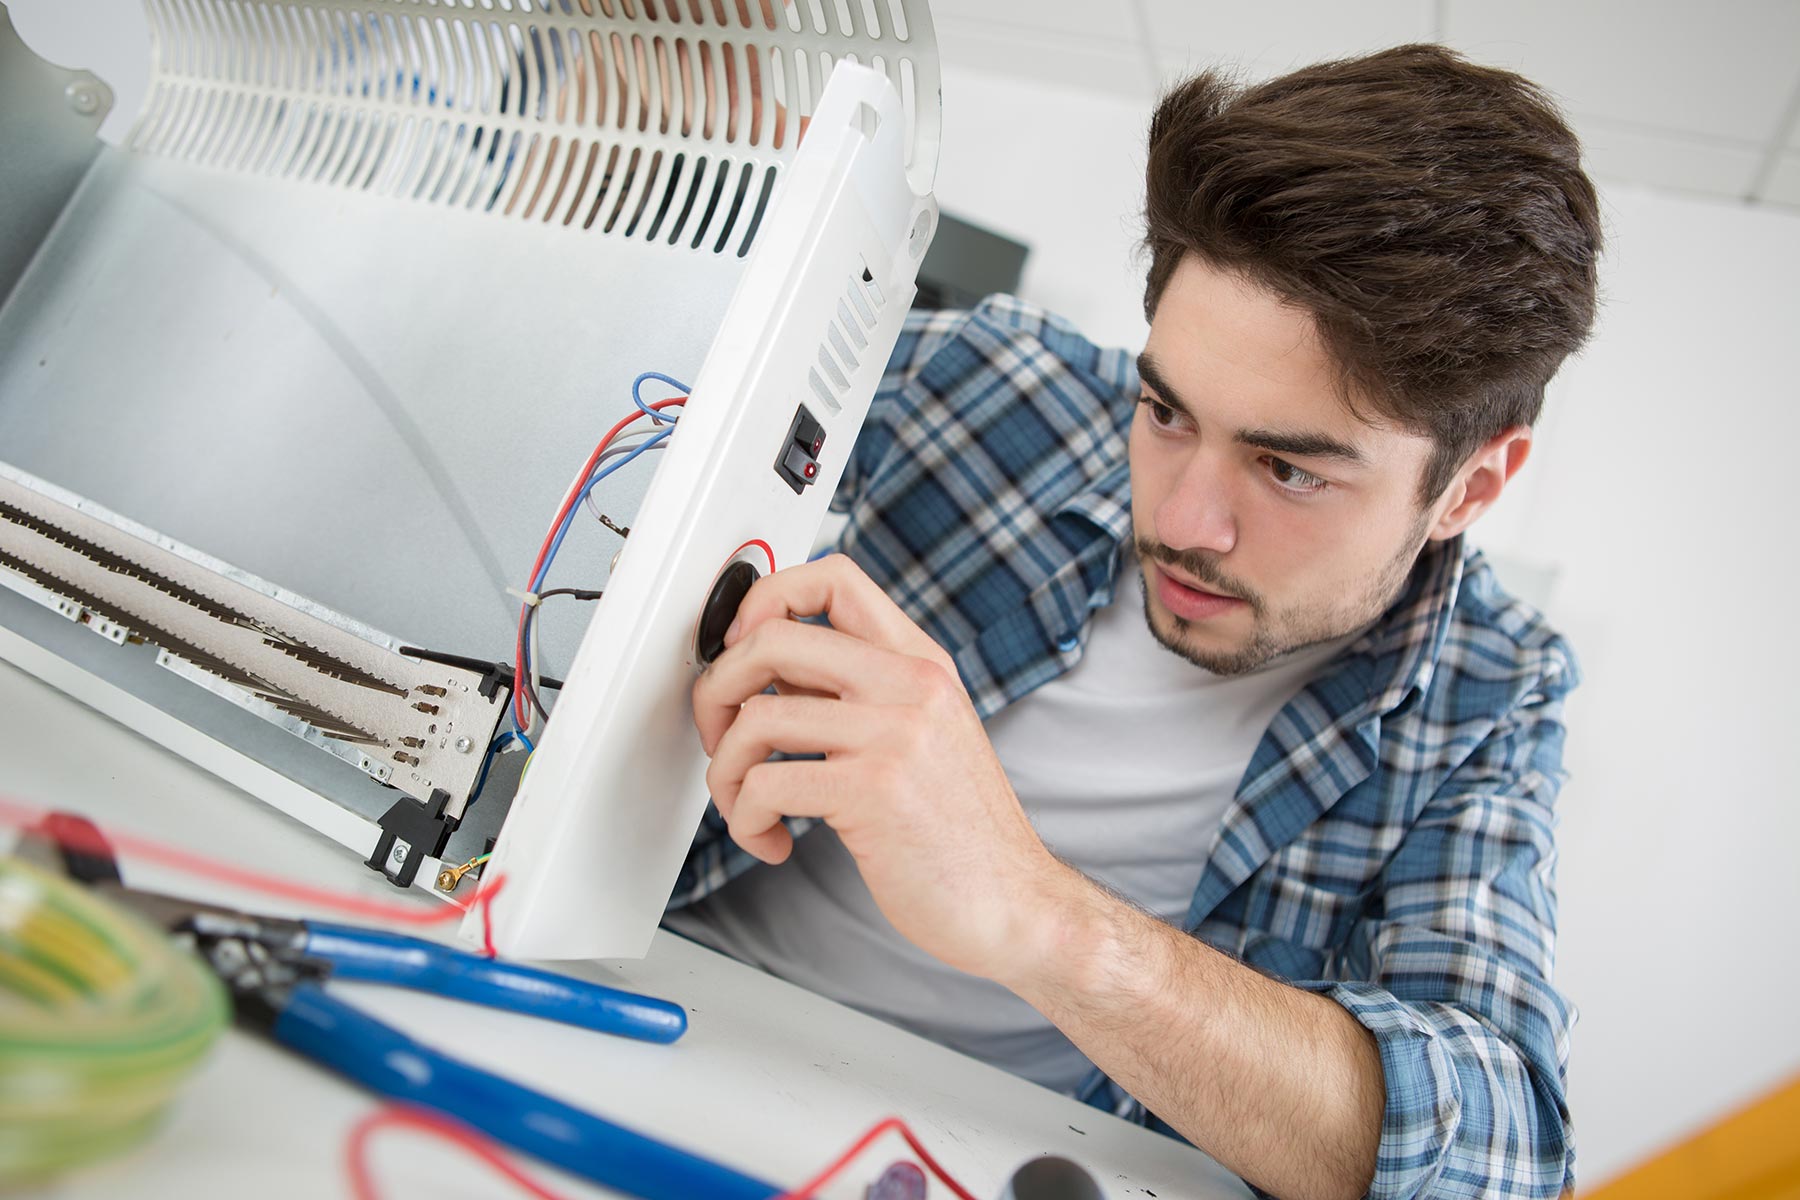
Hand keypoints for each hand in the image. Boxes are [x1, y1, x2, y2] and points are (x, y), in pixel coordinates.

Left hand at [690, 555, 1064, 984]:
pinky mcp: (873, 791)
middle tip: (720, 737)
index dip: (765, 601)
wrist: (1013, 903)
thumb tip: (768, 671)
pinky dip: (746, 821)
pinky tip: (772, 841)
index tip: (742, 652)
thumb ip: (860, 693)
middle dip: (717, 690)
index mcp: (921, 662)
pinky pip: (765, 786)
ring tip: (744, 805)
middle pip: (772, 639)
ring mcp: (895, 734)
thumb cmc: (960, 832)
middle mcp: (911, 685)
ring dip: (726, 771)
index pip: (833, 576)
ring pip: (756, 718)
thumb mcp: (924, 734)